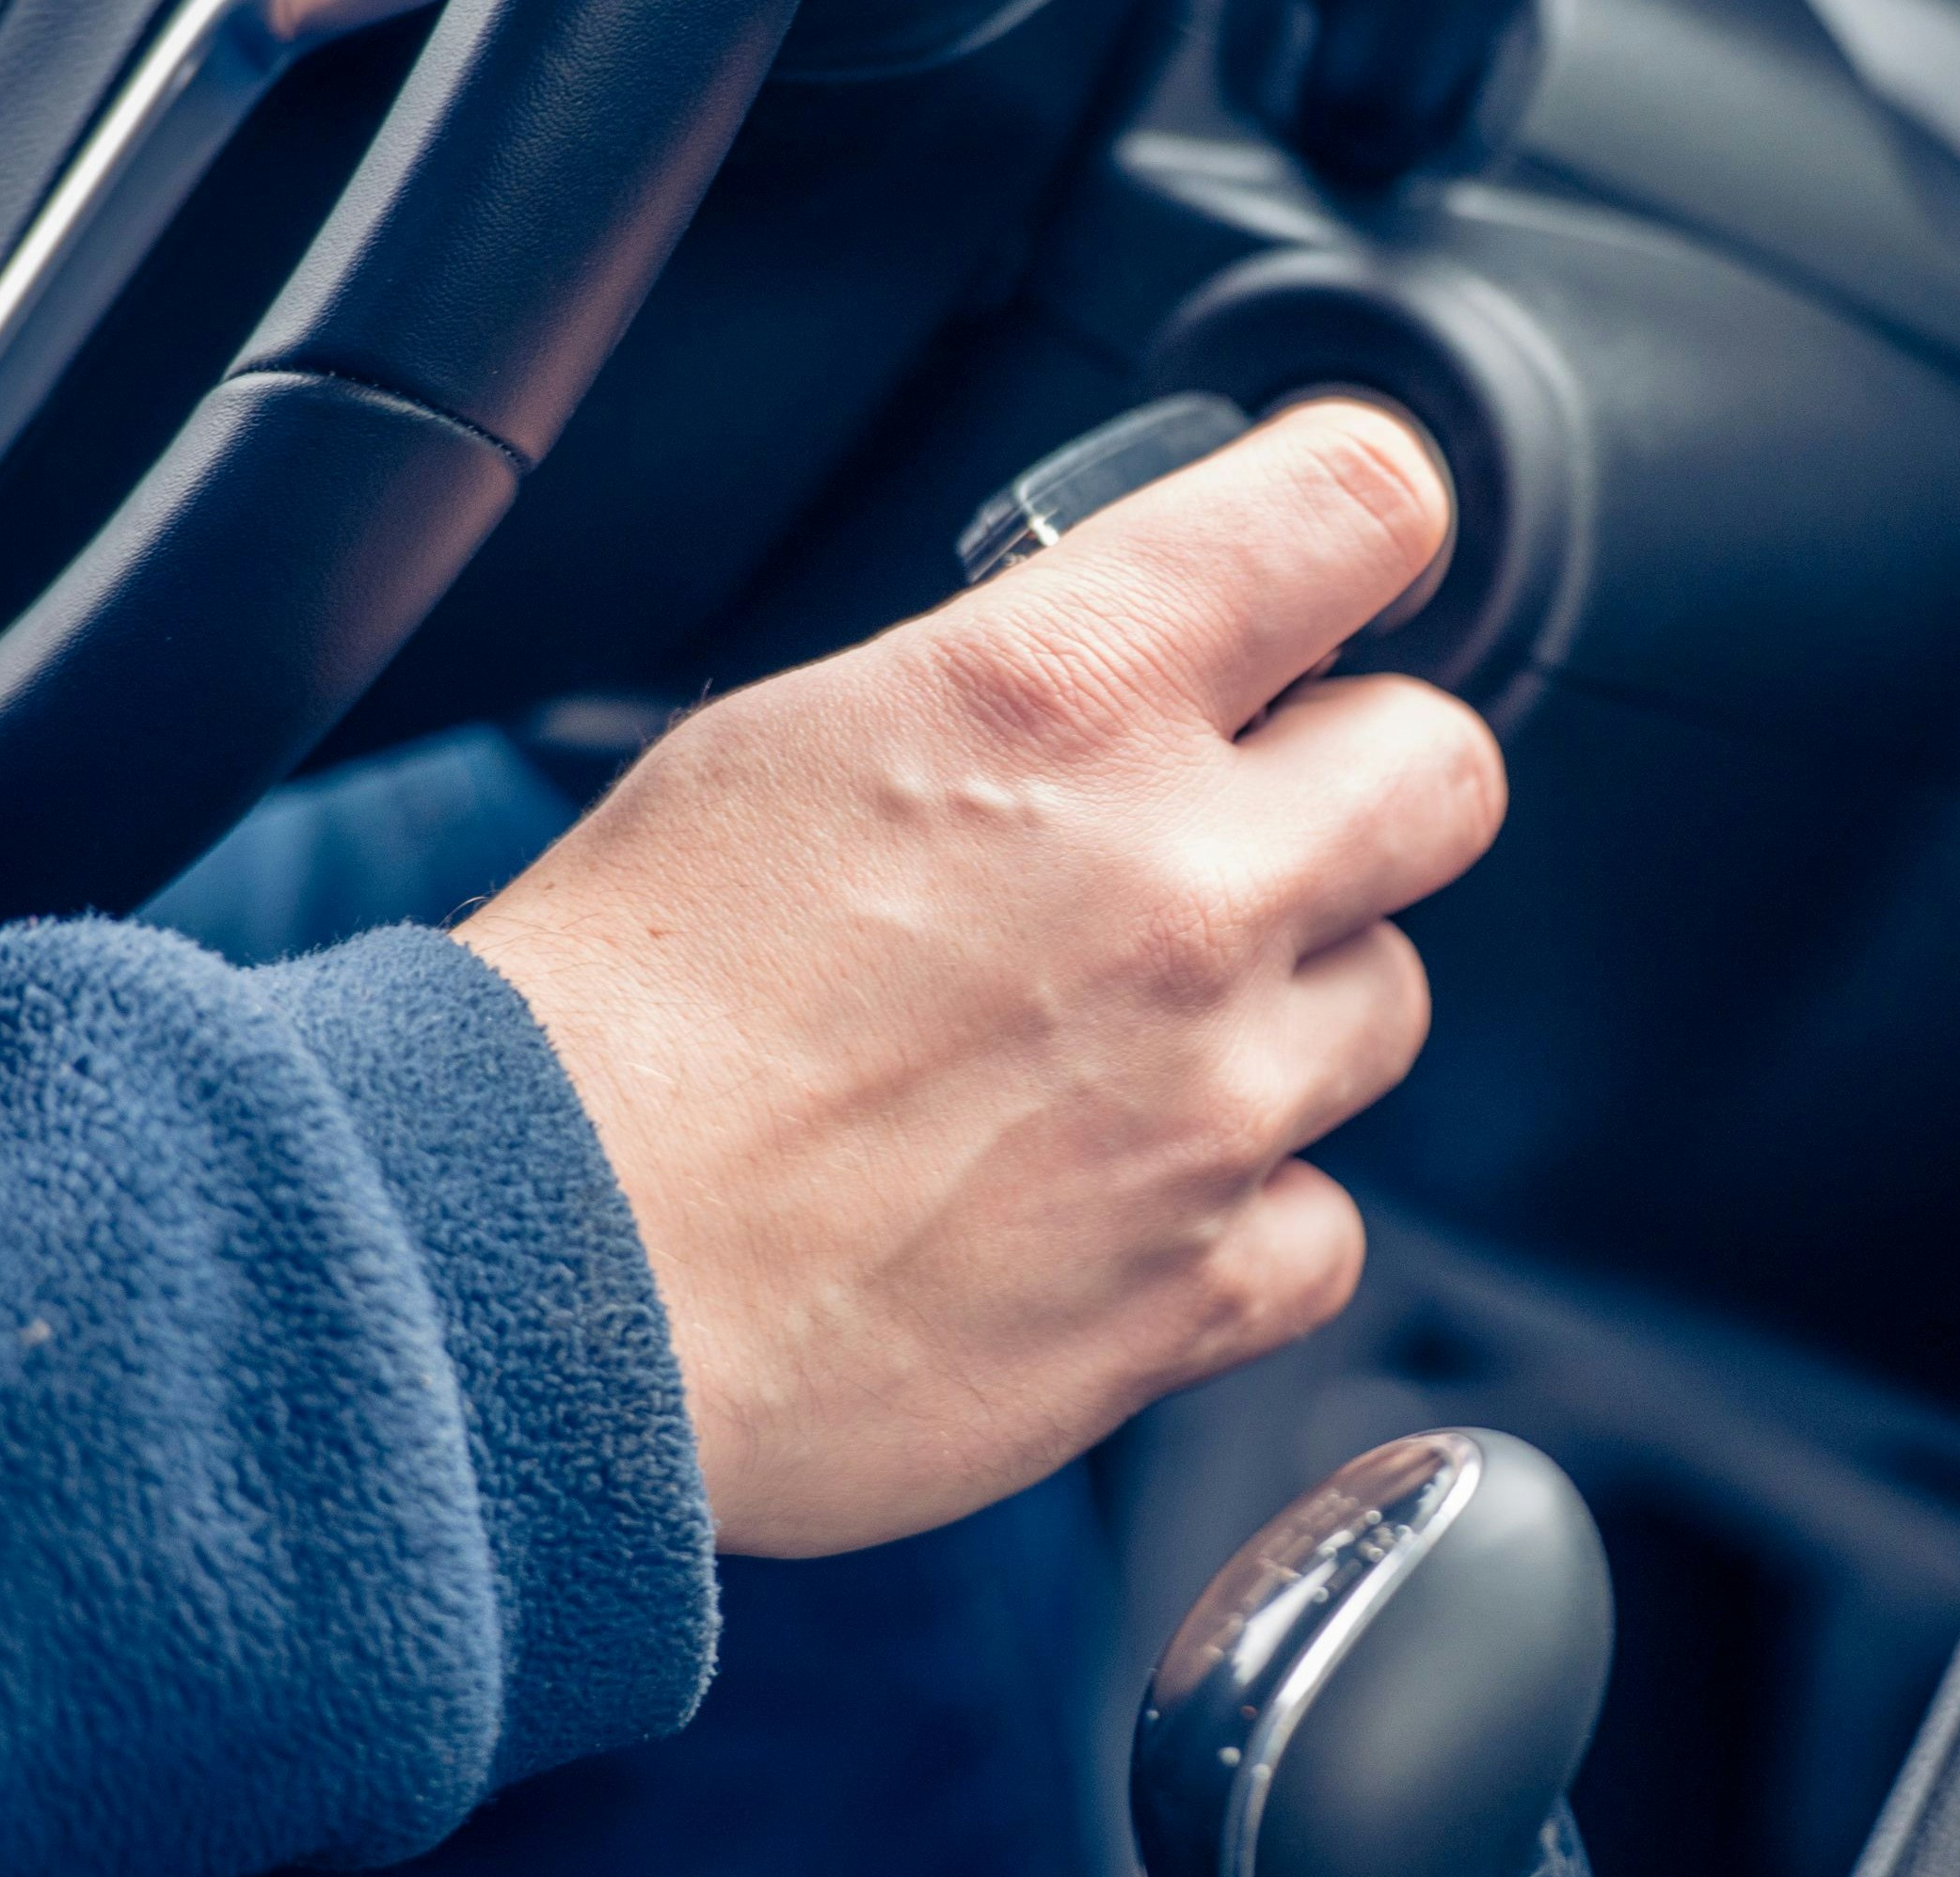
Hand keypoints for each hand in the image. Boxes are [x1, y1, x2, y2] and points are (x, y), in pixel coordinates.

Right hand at [459, 402, 1499, 1557]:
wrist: (513, 1268)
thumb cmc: (608, 1012)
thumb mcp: (796, 738)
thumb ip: (1020, 690)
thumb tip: (1141, 672)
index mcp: (1063, 697)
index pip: (1356, 510)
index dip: (1369, 529)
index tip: (1354, 566)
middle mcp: (1179, 882)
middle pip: (1447, 772)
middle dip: (1365, 789)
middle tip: (1255, 831)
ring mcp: (1211, 1094)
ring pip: (1390, 1001)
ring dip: (1289, 1011)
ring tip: (1122, 1046)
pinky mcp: (1199, 1283)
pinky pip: (1325, 1224)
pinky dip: (1242, 1221)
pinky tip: (1115, 1203)